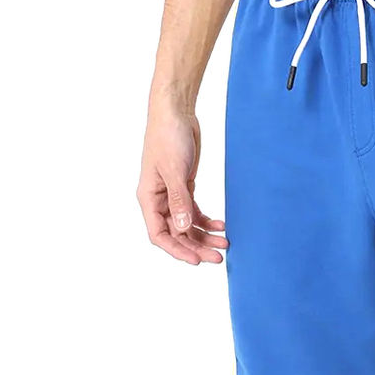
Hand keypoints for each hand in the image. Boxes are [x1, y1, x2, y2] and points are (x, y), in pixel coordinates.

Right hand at [137, 102, 226, 264]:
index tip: (196, 260)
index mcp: (149, 198)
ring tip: (225, 244)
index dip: (177, 250)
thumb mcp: (174, 171)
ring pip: (187, 225)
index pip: (159, 234)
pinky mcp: (185, 188)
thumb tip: (182, 229)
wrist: (177, 113)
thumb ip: (179, 201)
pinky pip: (195, 212)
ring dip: (205, 236)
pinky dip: (207, 221)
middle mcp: (159, 200)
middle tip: (218, 257)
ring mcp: (173, 195)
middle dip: (197, 247)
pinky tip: (221, 226)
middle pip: (177, 234)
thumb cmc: (168, 137)